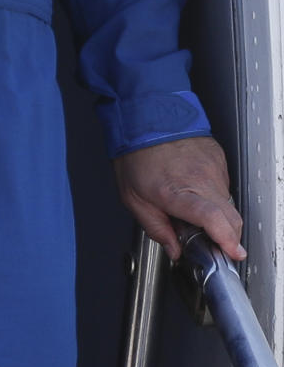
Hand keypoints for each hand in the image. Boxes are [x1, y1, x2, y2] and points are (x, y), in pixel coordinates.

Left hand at [114, 135, 245, 261]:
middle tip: (208, 240)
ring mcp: (212, 166)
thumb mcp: (133, 197)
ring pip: (228, 202)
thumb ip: (155, 228)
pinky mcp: (218, 156)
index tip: (233, 252)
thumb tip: (174, 249)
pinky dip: (214, 193)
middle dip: (227, 236)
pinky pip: (223, 183)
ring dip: (219, 213)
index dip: (227, 239)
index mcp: (176, 191)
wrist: (144, 115)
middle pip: (230, 217)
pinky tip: (195, 187)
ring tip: (193, 207)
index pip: (212, 218)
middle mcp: (200, 178)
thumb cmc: (135, 153)